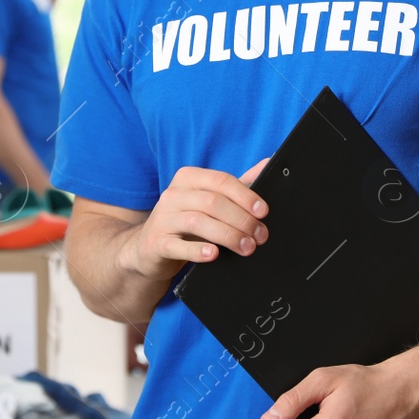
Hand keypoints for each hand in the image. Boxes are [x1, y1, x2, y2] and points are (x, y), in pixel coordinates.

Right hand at [120, 160, 268, 279]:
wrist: (150, 249)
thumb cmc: (187, 222)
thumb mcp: (209, 201)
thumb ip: (237, 186)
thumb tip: (268, 164)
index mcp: (188, 178)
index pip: (221, 180)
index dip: (245, 195)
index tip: (264, 212)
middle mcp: (173, 194)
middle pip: (213, 202)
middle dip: (242, 220)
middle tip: (260, 236)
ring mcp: (162, 218)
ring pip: (198, 222)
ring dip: (228, 235)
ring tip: (247, 247)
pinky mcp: (156, 243)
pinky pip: (177, 245)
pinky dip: (197, 250)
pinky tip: (214, 254)